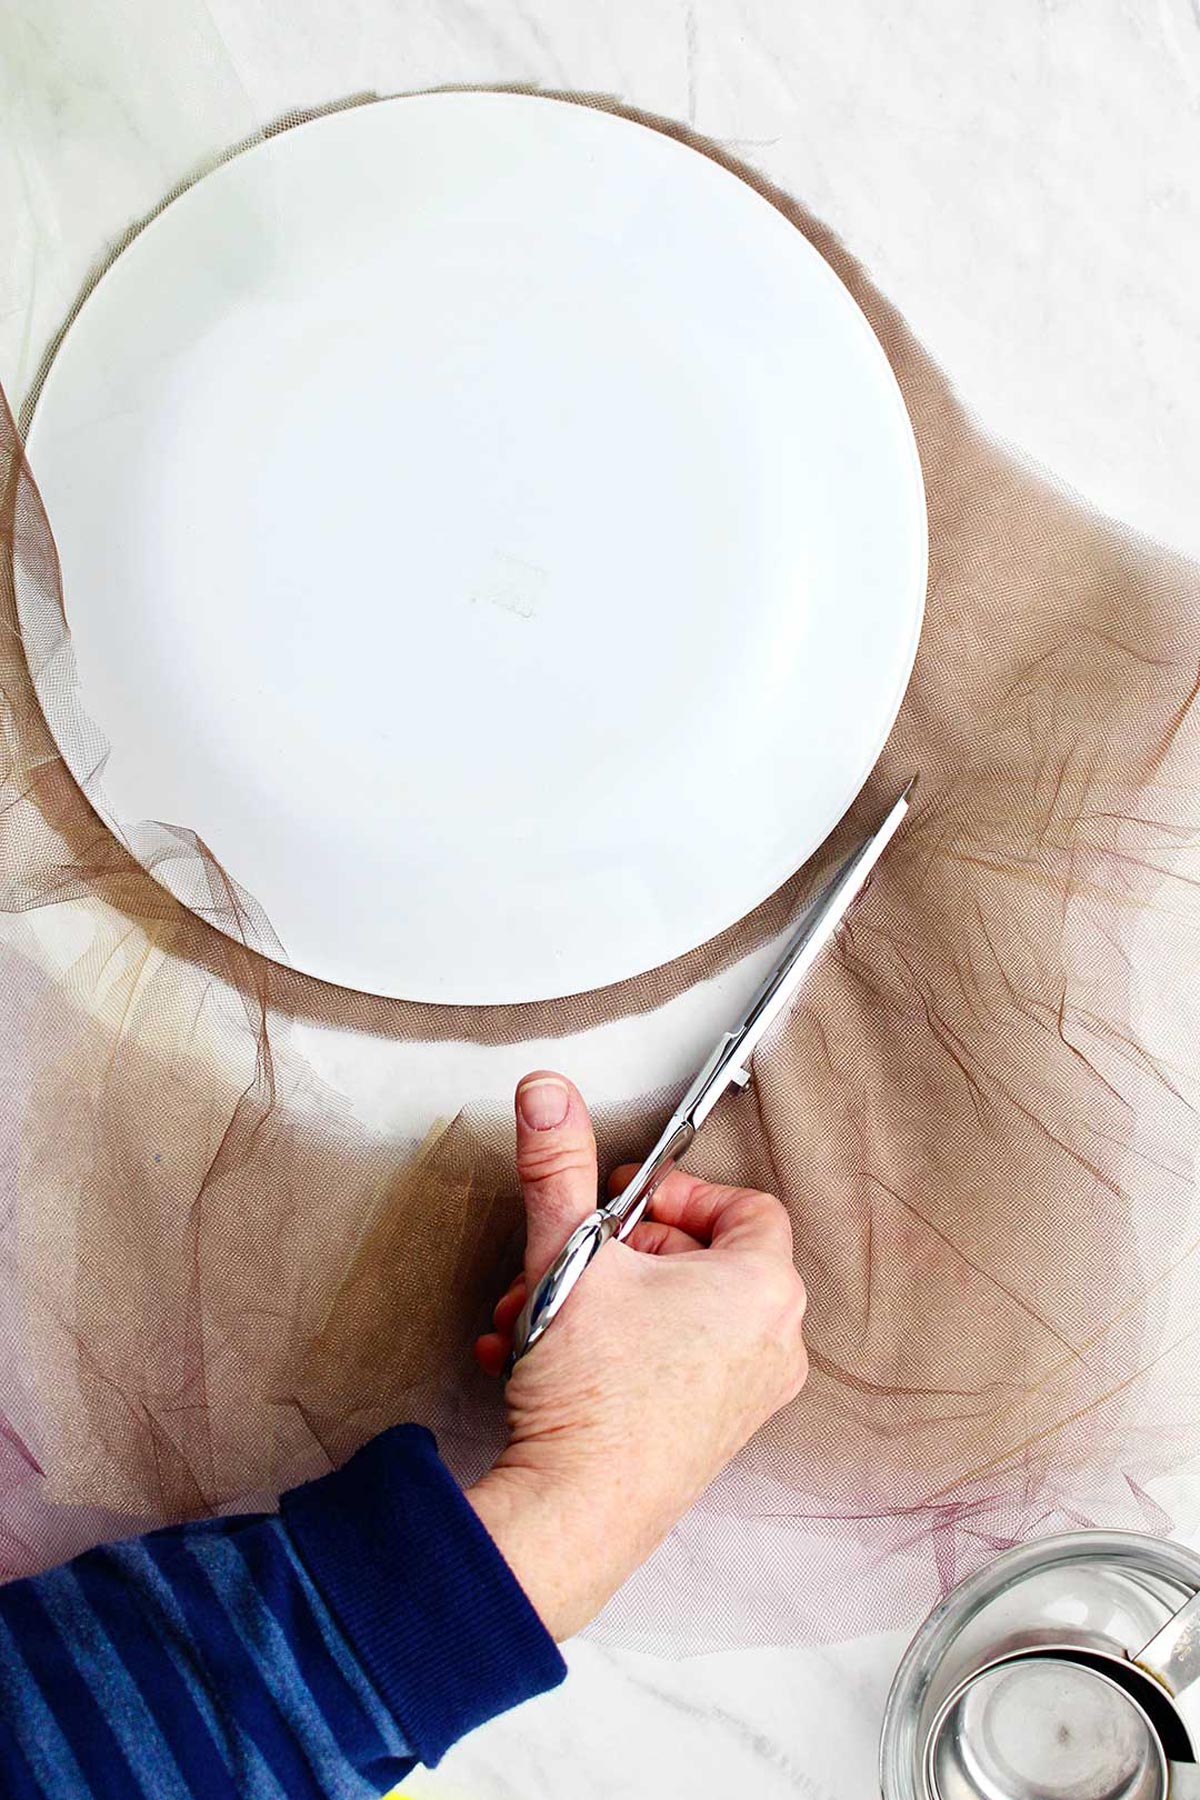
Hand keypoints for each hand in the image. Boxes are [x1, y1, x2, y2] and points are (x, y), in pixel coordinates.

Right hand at [466, 1071, 807, 1639]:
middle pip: (705, 1260)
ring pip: (677, 1316)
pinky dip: (613, 1352)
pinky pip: (671, 1367)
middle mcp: (773, 1344)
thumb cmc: (594, 1393)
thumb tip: (549, 1094)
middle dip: (623, 1253)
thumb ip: (556, 1164)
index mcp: (762, 1289)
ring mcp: (748, 1397)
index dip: (680, 1195)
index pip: (745, 1206)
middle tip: (575, 1258)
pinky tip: (544, 1360)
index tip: (625, 1204)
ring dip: (605, 1304)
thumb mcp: (568, 1255)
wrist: (578, 1512)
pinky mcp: (713, 1436)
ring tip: (543, 1314)